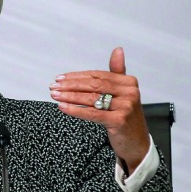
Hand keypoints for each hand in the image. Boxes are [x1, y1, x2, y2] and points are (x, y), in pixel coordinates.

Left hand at [51, 47, 151, 172]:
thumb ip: (117, 72)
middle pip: (93, 85)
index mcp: (129, 82)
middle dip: (70, 85)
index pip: (97, 75)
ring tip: (55, 95)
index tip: (60, 78)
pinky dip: (75, 110)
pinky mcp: (118, 121)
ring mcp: (125, 106)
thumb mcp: (123, 92)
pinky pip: (92, 113)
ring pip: (91, 99)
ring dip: (69, 96)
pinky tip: (63, 107)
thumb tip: (117, 50)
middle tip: (53, 86)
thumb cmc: (125, 116)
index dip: (77, 76)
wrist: (136, 142)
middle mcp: (129, 92)